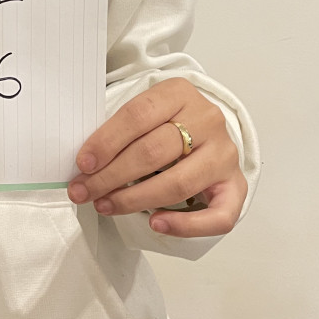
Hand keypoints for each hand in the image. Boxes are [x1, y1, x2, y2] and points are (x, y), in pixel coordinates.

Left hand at [67, 77, 246, 237]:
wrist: (206, 130)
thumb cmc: (164, 124)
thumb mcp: (144, 113)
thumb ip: (120, 131)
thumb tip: (85, 164)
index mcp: (179, 93)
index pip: (138, 115)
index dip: (106, 141)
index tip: (83, 163)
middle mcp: (207, 120)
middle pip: (154, 151)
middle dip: (111, 176)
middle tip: (83, 191)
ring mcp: (224, 154)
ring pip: (178, 183)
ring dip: (135, 199)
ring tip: (105, 206)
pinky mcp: (236, 186)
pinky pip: (217, 215)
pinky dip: (185, 225)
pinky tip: (155, 223)